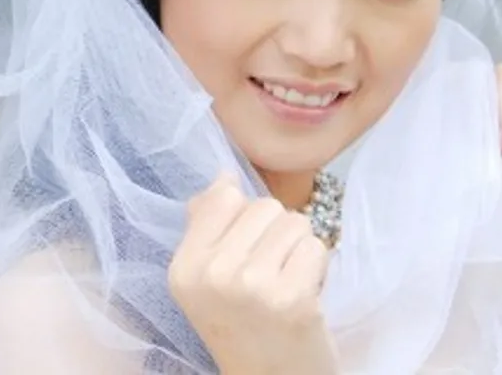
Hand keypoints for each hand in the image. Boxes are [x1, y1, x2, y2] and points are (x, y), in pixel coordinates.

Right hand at [168, 173, 338, 374]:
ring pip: (294, 222)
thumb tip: (224, 176)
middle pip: (264, 206)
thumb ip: (205, 226)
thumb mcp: (204, 279)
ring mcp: (253, 286)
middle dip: (275, 232)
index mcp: (184, 267)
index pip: (224, 197)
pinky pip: (316, 247)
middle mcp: (213, 274)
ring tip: (287, 279)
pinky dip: (316, 267)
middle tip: (270, 270)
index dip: (245, 215)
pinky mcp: (294, 298)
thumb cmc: (241, 324)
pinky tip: (304, 292)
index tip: (246, 246)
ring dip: (298, 247)